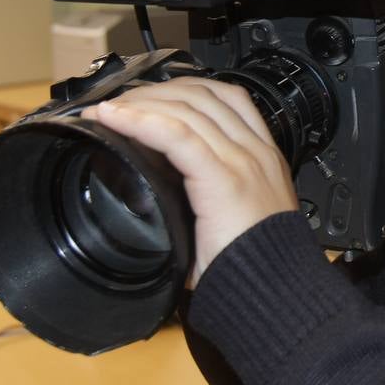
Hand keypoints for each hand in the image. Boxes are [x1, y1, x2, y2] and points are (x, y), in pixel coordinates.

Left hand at [85, 77, 297, 286]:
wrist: (276, 294)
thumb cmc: (252, 270)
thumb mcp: (231, 222)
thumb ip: (204, 200)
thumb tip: (159, 204)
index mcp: (262, 158)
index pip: (224, 98)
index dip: (181, 90)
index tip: (146, 99)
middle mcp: (256, 152)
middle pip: (202, 94)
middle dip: (155, 92)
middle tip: (119, 105)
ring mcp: (243, 161)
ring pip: (187, 108)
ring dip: (141, 104)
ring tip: (108, 111)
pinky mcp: (224, 177)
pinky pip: (178, 135)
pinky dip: (142, 121)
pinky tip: (116, 120)